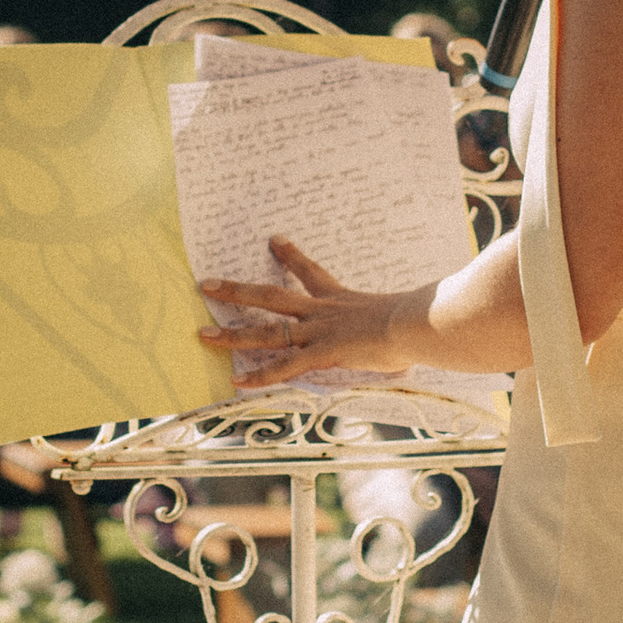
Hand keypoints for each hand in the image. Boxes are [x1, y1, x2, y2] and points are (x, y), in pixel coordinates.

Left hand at [197, 237, 411, 381]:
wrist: (416, 322)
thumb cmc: (418, 319)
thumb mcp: (404, 312)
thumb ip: (398, 321)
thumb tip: (413, 330)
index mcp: (341, 298)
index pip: (310, 272)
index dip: (291, 256)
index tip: (274, 240)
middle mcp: (322, 312)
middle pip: (270, 296)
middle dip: (237, 291)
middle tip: (208, 284)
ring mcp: (318, 332)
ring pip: (266, 331)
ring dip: (233, 334)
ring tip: (203, 335)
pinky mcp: (322, 353)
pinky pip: (284, 367)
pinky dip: (260, 376)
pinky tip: (237, 382)